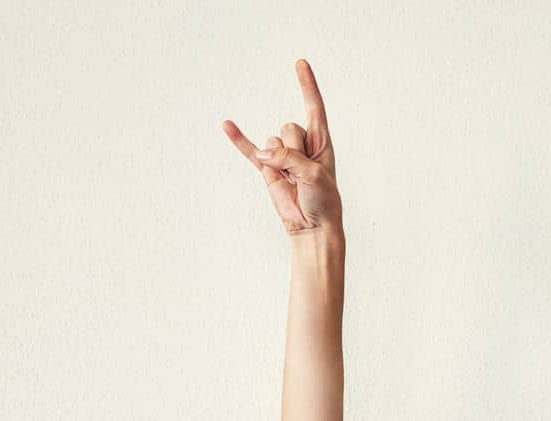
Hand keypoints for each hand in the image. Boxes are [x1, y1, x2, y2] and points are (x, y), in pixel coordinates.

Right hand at [222, 58, 342, 237]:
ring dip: (279, 162)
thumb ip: (290, 159)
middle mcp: (302, 145)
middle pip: (288, 128)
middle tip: (303, 173)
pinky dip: (239, 140)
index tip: (301, 63)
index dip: (307, 86)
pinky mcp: (268, 170)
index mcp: (320, 141)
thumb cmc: (323, 201)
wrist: (312, 227)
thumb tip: (265, 155)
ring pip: (272, 143)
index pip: (313, 107)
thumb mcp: (314, 175)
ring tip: (292, 181)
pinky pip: (250, 151)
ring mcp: (283, 156)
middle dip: (293, 150)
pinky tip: (227, 126)